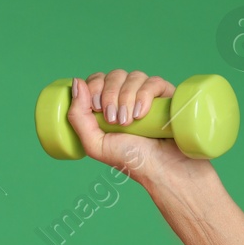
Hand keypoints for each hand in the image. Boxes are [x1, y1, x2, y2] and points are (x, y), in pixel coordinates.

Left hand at [67, 70, 213, 186]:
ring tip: (129, 122)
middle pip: (115, 75)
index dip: (95, 87)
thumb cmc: (131, 160)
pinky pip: (154, 82)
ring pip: (134, 76)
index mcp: (109, 105)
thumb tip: (76, 82)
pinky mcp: (167, 96)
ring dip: (127, 98)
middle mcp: (128, 97)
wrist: (163, 169)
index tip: (97, 109)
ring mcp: (149, 95)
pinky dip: (145, 95)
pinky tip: (142, 114)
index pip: (98, 79)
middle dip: (110, 95)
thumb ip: (78, 116)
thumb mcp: (95, 144)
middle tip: (114, 120)